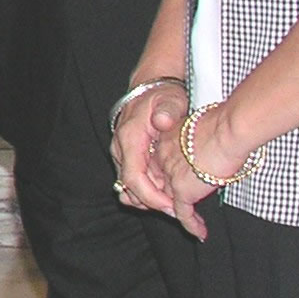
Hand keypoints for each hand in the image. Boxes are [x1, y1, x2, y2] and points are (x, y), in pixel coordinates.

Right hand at [111, 81, 188, 220]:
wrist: (151, 87)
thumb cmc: (163, 95)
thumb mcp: (170, 99)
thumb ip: (167, 110)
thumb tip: (162, 121)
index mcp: (129, 138)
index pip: (134, 178)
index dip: (151, 196)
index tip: (171, 206)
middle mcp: (121, 149)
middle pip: (130, 187)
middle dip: (152, 203)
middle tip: (177, 210)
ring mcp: (122, 154)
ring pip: (129, 186)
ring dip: (149, 198)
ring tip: (174, 202)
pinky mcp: (128, 157)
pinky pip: (133, 180)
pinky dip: (148, 190)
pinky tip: (167, 191)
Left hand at [142, 98, 247, 241]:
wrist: (227, 128)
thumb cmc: (222, 124)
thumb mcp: (200, 130)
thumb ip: (196, 141)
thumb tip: (209, 146)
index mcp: (163, 140)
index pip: (156, 164)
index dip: (162, 178)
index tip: (171, 187)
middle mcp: (160, 159)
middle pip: (155, 185)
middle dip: (163, 200)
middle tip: (176, 211)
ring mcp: (169, 175)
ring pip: (165, 202)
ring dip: (178, 214)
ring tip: (192, 224)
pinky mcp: (181, 190)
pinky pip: (183, 214)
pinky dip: (192, 225)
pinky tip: (200, 233)